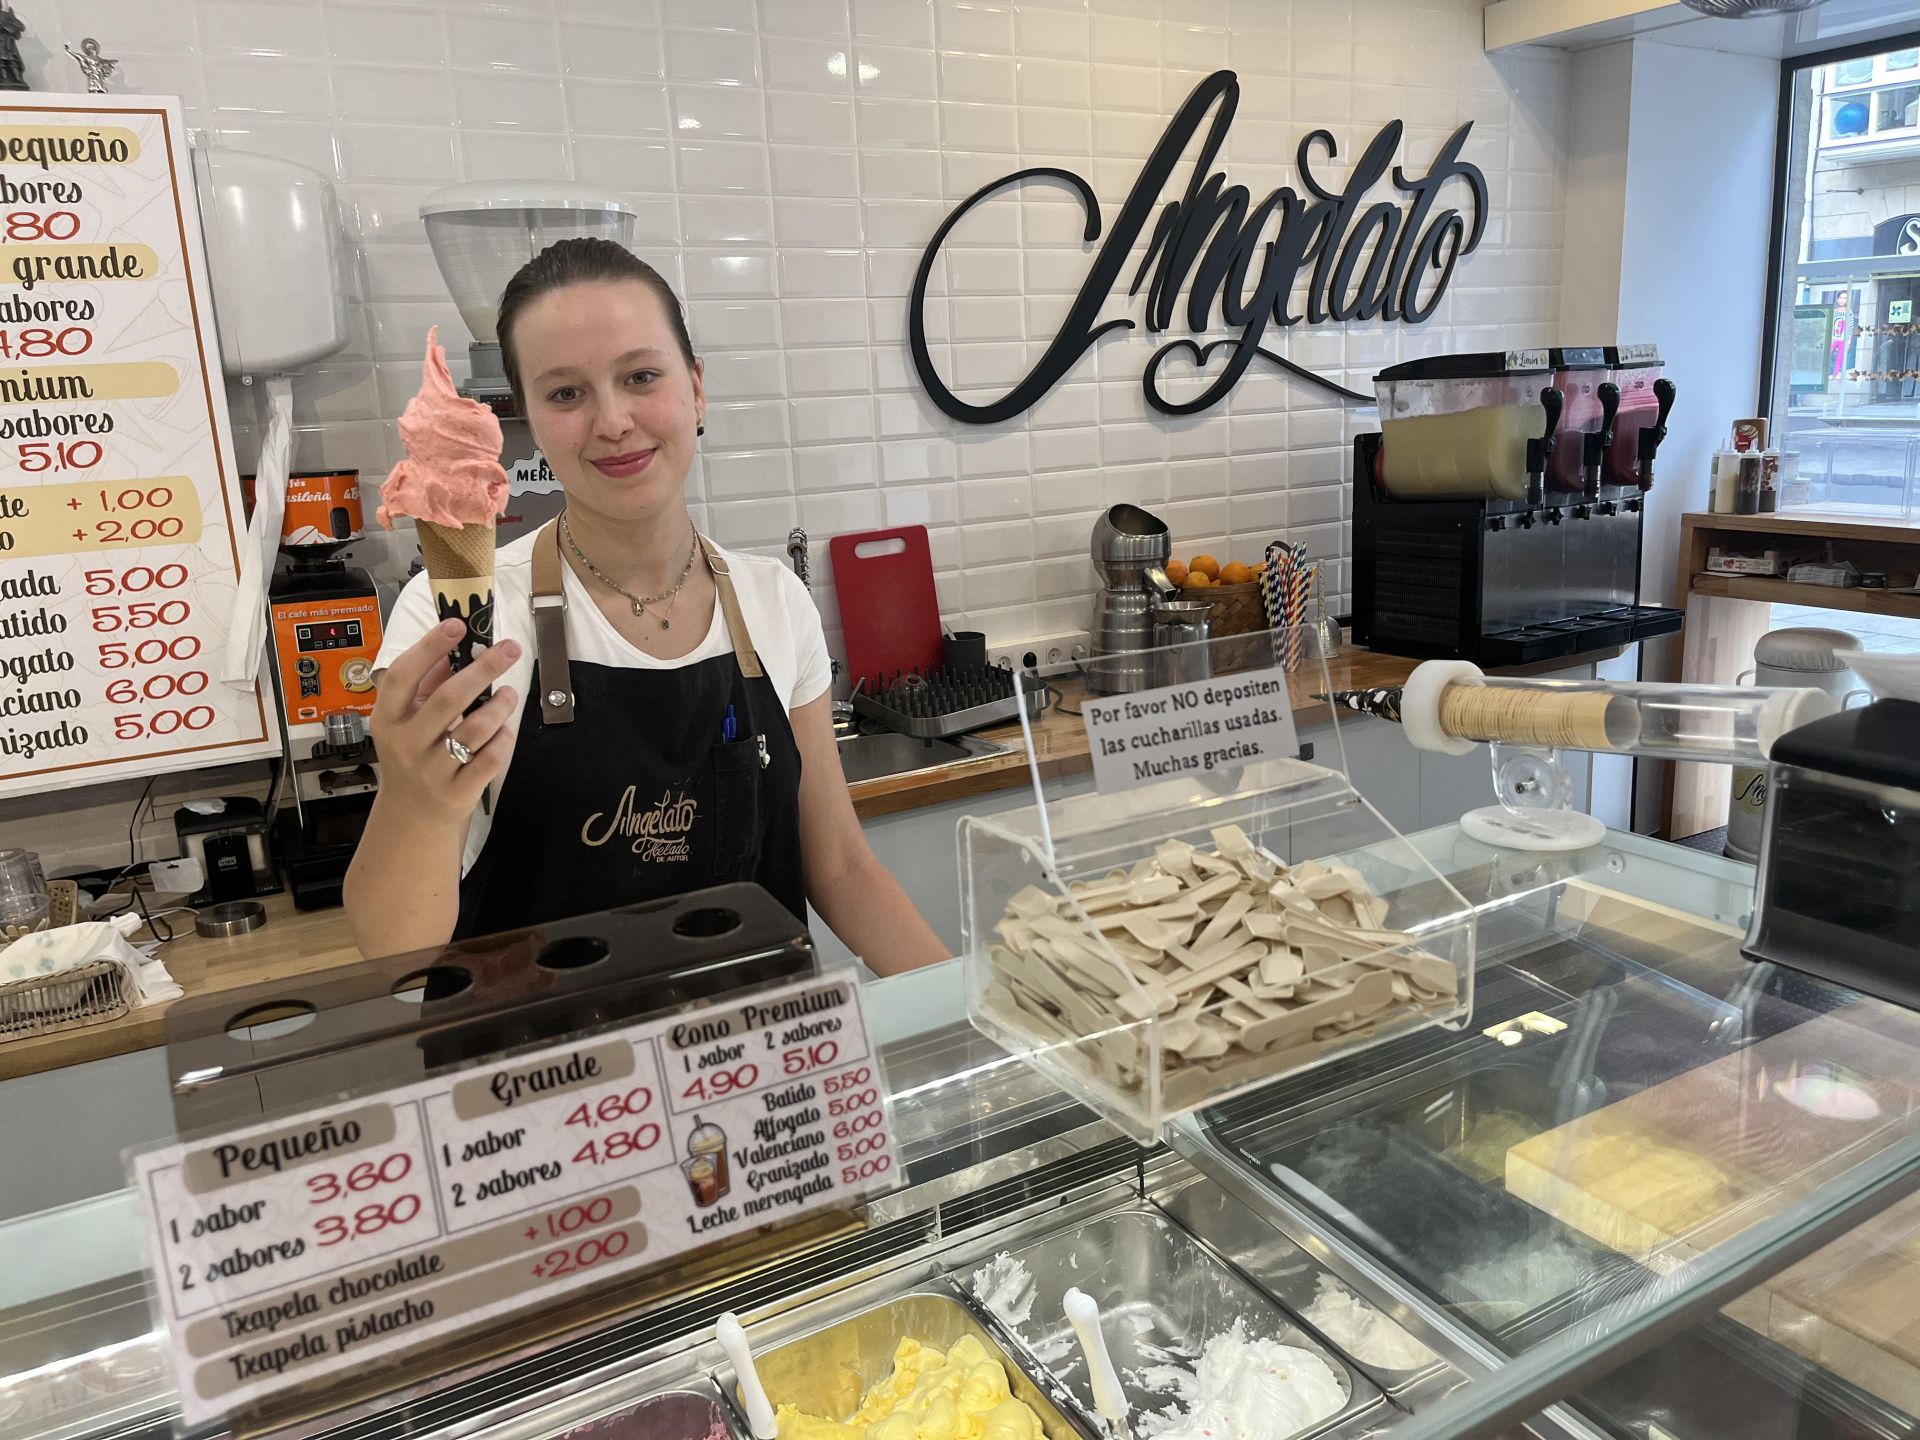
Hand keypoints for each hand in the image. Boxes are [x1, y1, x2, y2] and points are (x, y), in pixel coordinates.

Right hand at [369, 619, 521, 829]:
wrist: (412, 814)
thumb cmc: (414, 753)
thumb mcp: (409, 719)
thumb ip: (429, 683)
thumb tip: (456, 645)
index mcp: (388, 718)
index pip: (403, 675)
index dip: (429, 647)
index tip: (457, 625)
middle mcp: (405, 743)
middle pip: (448, 698)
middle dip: (484, 669)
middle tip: (509, 650)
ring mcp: (430, 770)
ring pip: (474, 729)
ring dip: (500, 705)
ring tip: (510, 694)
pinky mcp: (457, 792)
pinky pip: (489, 759)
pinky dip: (503, 740)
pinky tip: (505, 730)